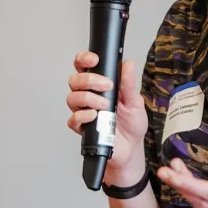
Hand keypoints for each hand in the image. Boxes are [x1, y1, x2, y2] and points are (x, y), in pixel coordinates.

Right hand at [66, 51, 147, 180]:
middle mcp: (89, 96)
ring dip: (88, 98)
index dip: (83, 60)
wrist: (132, 148)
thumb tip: (128, 64)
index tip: (94, 60)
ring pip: (72, 98)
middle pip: (75, 80)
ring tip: (105, 105)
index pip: (84, 67)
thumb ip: (129, 84)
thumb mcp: (135, 101)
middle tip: (106, 86)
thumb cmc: (132, 124)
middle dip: (89, 80)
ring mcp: (84, 112)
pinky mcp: (82, 128)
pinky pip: (73, 119)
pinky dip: (83, 116)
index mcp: (100, 86)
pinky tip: (94, 116)